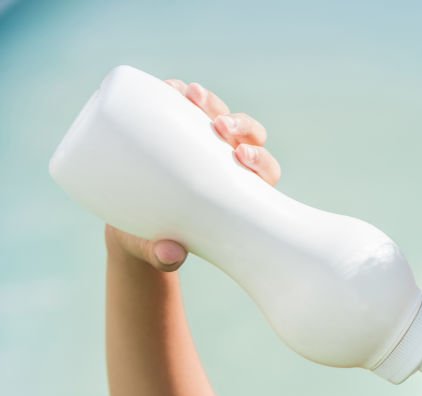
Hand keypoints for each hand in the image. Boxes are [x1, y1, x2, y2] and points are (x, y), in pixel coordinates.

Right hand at [105, 78, 281, 271]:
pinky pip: (183, 104)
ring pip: (219, 113)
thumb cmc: (158, 243)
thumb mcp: (157, 250)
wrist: (131, 229)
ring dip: (211, 102)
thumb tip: (170, 257)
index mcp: (241, 191)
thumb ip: (163, 256)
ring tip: (190, 94)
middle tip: (219, 126)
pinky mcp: (176, 129)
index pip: (265, 171)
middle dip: (241, 126)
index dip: (261, 160)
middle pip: (249, 136)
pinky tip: (169, 87)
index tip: (244, 159)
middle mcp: (228, 161)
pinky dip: (178, 92)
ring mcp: (203, 143)